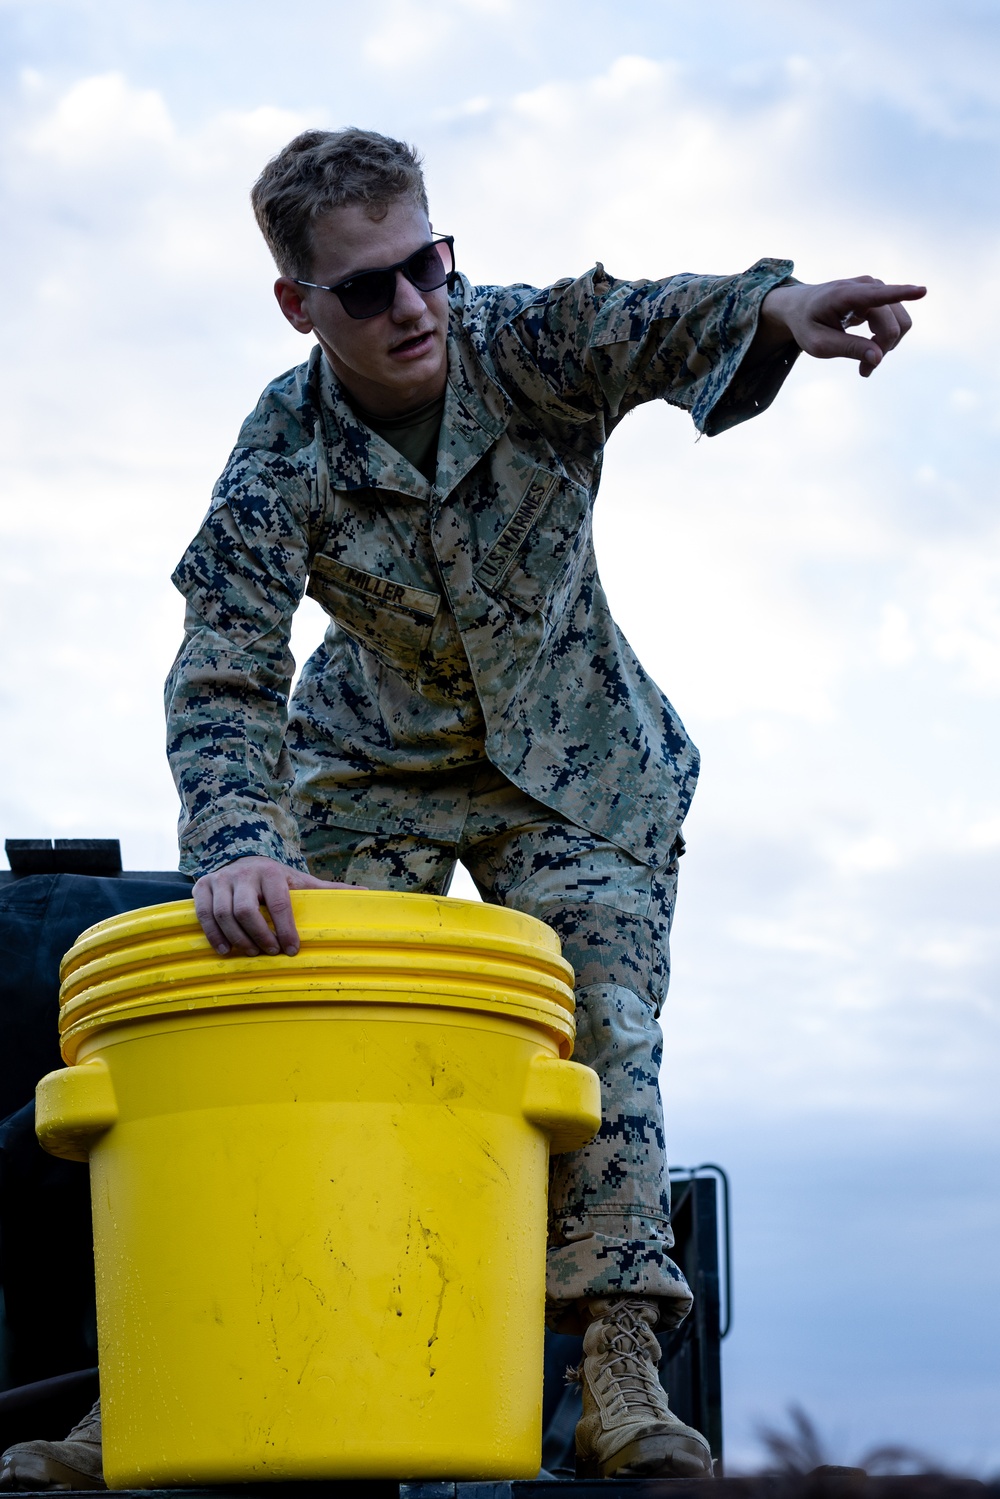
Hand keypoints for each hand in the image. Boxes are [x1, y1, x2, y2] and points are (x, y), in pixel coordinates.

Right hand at [192, 855, 362, 957]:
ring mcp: (221, 879)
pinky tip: (226, 950)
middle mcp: (244, 873)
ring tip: (251, 953)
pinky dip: (213, 935)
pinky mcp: (202, 886)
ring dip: (237, 939)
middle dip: (259, 936)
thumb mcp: (301, 882)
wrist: (243, 860)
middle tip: (270, 953)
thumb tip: (365, 894)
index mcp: (272, 872)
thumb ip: (329, 890)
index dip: (285, 929)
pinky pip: (202, 914)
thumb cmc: (276, 879)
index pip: (279, 902)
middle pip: (246, 910)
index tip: (292, 949)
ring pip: (222, 914)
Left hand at [758, 276, 925, 376]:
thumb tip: (878, 357)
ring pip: (900, 324)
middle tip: (864, 372)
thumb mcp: (819, 344)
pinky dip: (887, 340)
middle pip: (893, 325)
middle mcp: (867, 285)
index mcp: (845, 295)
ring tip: (865, 362)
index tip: (923, 291)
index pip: (878, 295)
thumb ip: (848, 348)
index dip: (902, 294)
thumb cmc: (807, 324)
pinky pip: (896, 322)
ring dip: (887, 346)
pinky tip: (870, 348)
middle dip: (883, 351)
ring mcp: (877, 289)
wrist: (801, 306)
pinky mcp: (881, 297)